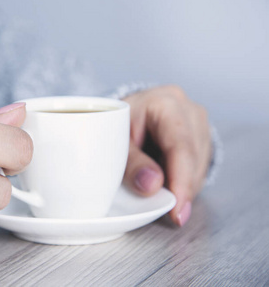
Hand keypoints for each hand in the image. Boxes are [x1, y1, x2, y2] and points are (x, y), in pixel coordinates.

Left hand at [122, 86, 210, 225]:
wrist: (129, 111)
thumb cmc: (120, 121)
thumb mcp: (117, 139)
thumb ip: (132, 162)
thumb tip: (151, 186)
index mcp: (166, 104)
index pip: (180, 146)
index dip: (180, 181)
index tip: (177, 209)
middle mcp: (189, 111)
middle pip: (193, 158)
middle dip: (182, 189)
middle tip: (172, 215)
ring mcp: (199, 124)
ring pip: (200, 166)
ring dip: (183, 186)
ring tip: (161, 193)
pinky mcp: (202, 137)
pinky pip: (199, 167)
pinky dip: (184, 181)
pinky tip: (168, 183)